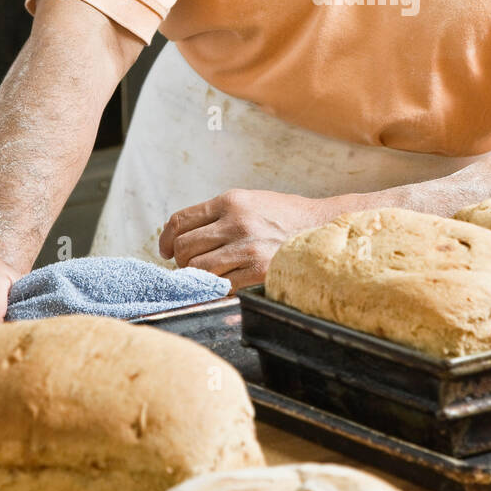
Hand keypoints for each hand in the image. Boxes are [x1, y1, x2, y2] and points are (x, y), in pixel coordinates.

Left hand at [158, 189, 327, 293]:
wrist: (325, 227)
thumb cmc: (285, 218)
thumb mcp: (251, 202)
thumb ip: (218, 216)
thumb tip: (181, 239)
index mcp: (231, 201)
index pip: (180, 221)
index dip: (165, 239)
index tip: (165, 250)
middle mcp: (237, 221)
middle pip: (184, 248)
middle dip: (182, 261)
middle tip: (194, 266)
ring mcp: (248, 247)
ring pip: (198, 269)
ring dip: (198, 277)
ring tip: (211, 276)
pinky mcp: (259, 271)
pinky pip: (220, 286)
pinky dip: (218, 289)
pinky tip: (227, 284)